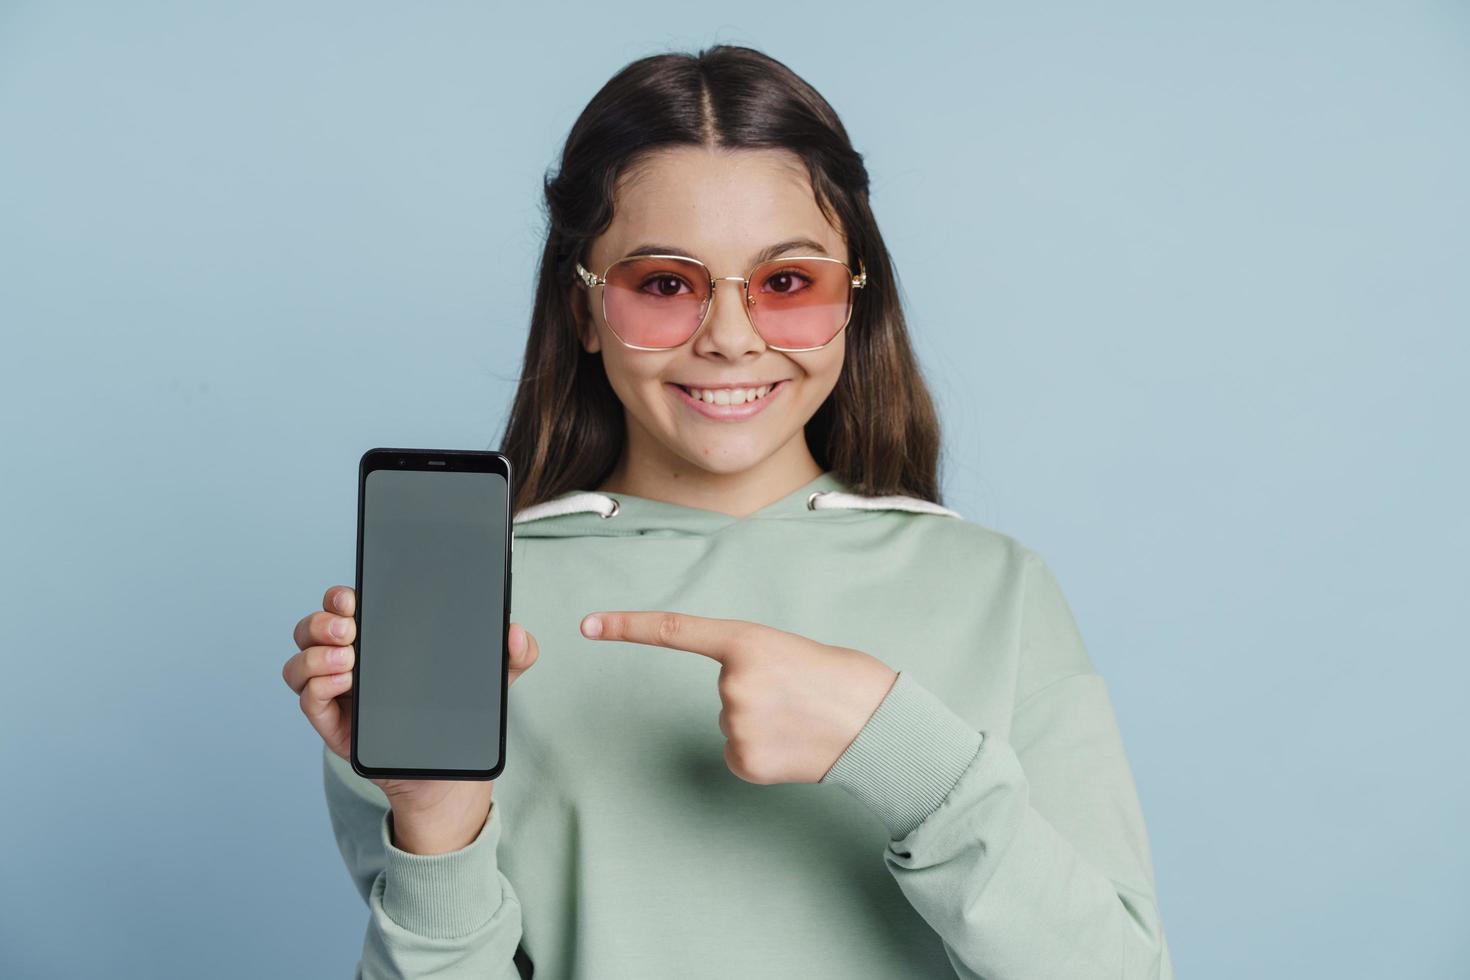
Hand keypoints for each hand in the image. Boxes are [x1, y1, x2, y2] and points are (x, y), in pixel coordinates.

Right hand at [282, 585, 540, 852]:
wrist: (451, 773)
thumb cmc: (461, 714)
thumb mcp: (495, 678)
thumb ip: (516, 653)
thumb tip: (517, 633)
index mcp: (382, 637)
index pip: (345, 605)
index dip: (341, 596)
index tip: (354, 597)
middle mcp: (352, 659)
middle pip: (314, 626)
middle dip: (324, 619)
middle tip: (351, 627)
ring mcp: (339, 692)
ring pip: (301, 660)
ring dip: (317, 653)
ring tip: (350, 658)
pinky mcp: (334, 723)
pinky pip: (307, 698)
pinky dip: (317, 684)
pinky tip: (344, 682)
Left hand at [579, 610, 896, 784]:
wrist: (878, 725)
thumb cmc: (839, 680)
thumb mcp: (787, 652)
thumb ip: (748, 663)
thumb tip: (731, 699)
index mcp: (746, 641)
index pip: (673, 631)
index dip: (626, 627)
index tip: (588, 625)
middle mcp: (732, 681)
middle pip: (722, 692)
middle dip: (753, 695)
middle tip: (796, 694)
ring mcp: (735, 724)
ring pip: (731, 725)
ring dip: (761, 725)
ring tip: (801, 719)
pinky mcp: (742, 761)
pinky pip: (737, 754)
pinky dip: (762, 753)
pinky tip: (792, 747)